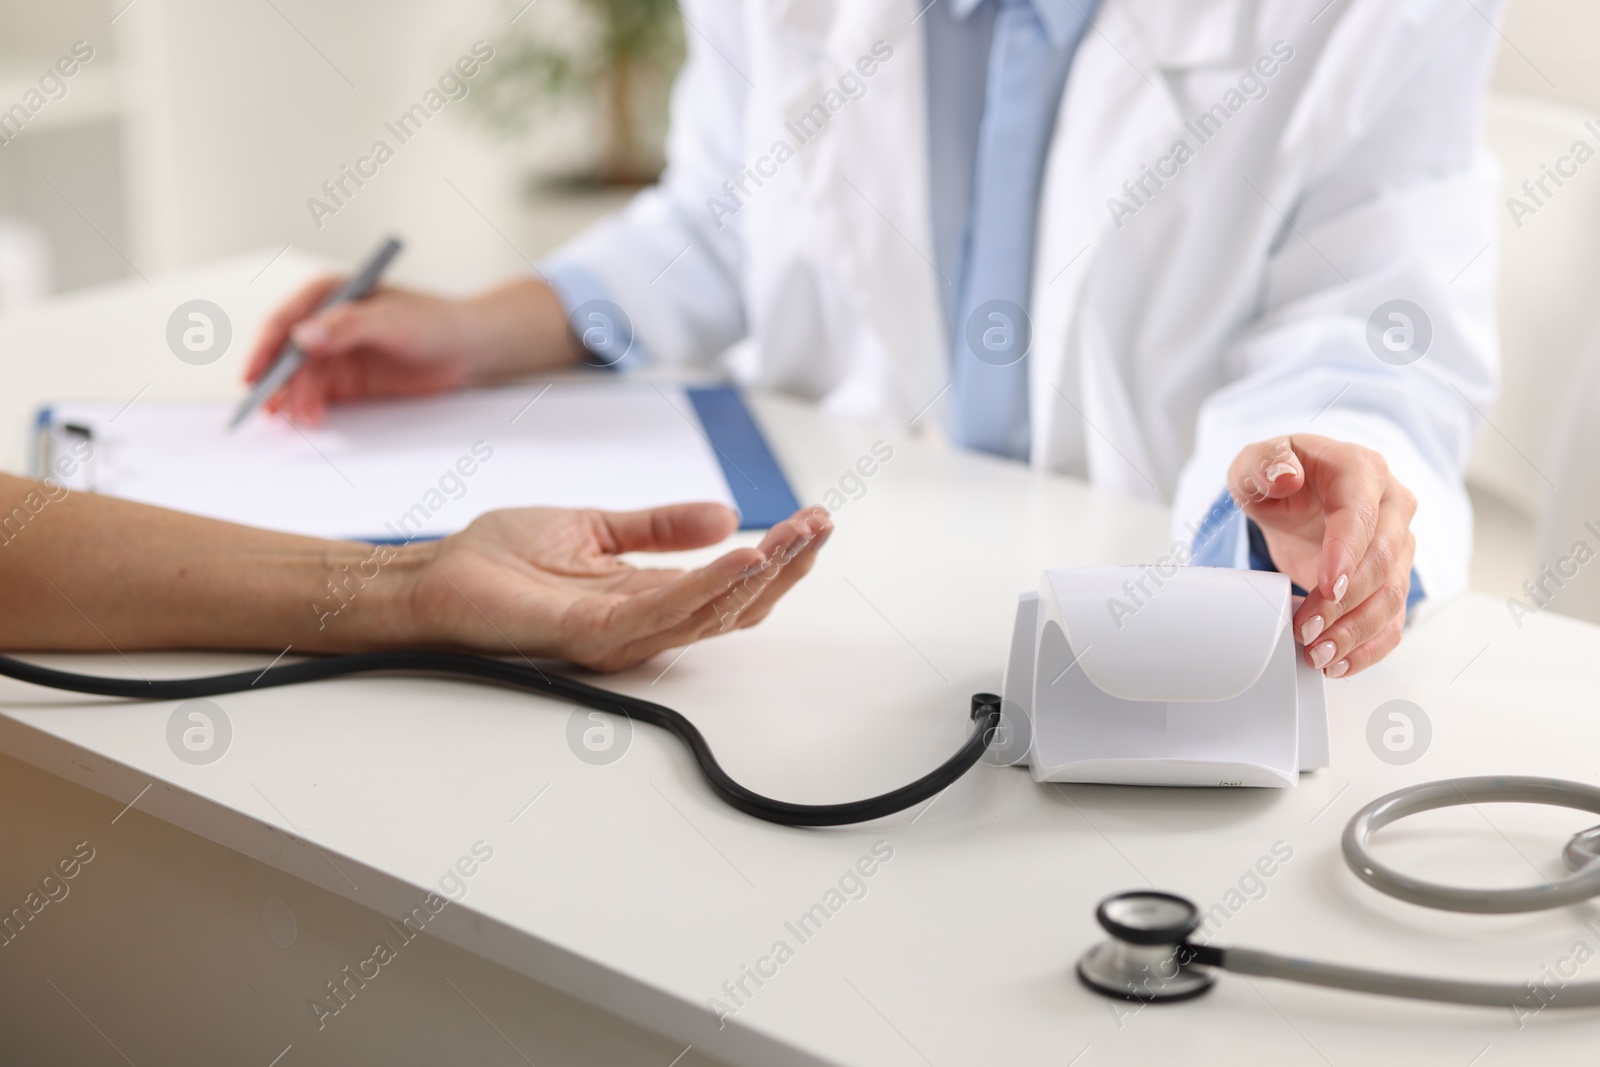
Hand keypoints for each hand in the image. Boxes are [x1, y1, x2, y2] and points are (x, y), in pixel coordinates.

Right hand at [245, 276, 572, 425]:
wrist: (467, 347)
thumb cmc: (435, 321)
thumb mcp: (392, 320)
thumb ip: (347, 326)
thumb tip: (302, 337)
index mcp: (329, 294)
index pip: (285, 320)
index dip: (264, 347)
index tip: (255, 374)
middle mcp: (324, 322)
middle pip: (287, 354)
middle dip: (278, 381)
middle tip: (273, 408)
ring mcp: (333, 352)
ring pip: (300, 378)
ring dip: (295, 399)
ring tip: (303, 420)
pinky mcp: (346, 380)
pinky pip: (317, 394)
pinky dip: (309, 407)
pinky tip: (310, 420)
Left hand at [402, 503, 831, 671]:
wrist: (431, 577)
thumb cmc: (497, 558)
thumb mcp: (597, 526)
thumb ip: (659, 526)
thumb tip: (725, 515)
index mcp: (645, 597)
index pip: (729, 587)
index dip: (776, 559)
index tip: (812, 521)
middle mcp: (640, 624)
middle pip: (733, 608)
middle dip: (785, 567)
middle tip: (822, 526)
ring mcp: (617, 634)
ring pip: (708, 614)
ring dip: (759, 576)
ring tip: (795, 538)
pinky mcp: (588, 633)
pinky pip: (660, 613)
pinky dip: (705, 586)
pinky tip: (740, 557)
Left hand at [1228, 435, 1416, 678]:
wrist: (1297, 493)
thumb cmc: (1279, 475)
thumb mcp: (1257, 462)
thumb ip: (1264, 462)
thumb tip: (1286, 476)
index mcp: (1361, 470)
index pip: (1361, 514)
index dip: (1347, 553)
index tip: (1326, 587)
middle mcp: (1392, 506)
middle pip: (1382, 561)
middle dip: (1344, 603)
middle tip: (1305, 631)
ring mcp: (1398, 545)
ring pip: (1392, 596)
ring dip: (1356, 631)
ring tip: (1318, 655)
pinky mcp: (1392, 578)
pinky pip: (1393, 619)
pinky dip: (1369, 647)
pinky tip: (1340, 664)